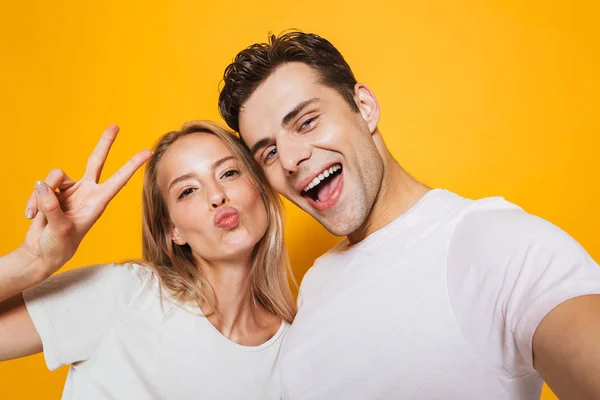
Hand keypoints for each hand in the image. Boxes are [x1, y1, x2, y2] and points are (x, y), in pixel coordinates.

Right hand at [20, 125, 151, 277]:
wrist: (41, 252)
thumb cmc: (58, 246)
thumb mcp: (59, 230)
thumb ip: (52, 208)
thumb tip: (43, 186)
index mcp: (98, 202)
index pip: (119, 180)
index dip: (132, 165)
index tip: (147, 152)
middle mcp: (87, 192)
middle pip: (96, 161)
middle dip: (104, 143)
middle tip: (115, 126)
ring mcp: (70, 190)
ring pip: (55, 176)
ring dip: (42, 194)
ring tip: (38, 216)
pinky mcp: (52, 191)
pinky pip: (41, 185)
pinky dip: (33, 199)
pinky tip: (31, 215)